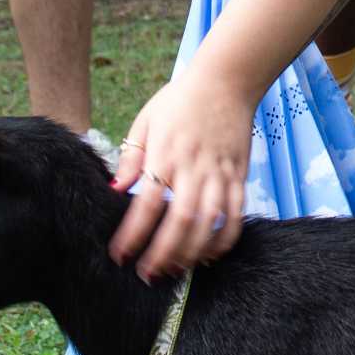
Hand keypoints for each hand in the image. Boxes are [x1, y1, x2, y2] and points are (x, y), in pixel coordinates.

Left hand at [110, 72, 250, 280]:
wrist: (226, 80)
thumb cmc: (180, 99)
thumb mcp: (146, 120)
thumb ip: (131, 156)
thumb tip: (115, 190)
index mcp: (165, 154)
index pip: (147, 203)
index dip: (133, 235)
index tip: (120, 255)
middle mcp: (194, 167)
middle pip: (180, 220)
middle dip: (163, 254)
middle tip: (147, 274)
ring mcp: (220, 172)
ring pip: (209, 223)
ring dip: (191, 252)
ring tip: (175, 270)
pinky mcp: (239, 175)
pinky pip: (236, 215)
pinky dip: (224, 239)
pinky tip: (208, 254)